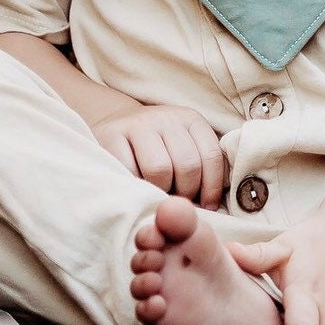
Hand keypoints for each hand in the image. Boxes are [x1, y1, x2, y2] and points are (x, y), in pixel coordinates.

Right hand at [91, 103, 226, 209]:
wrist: (116, 122)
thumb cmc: (158, 146)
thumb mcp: (184, 145)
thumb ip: (202, 165)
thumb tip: (212, 203)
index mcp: (191, 119)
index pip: (211, 156)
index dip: (211, 188)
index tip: (206, 206)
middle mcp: (167, 117)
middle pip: (187, 165)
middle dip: (185, 192)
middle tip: (177, 202)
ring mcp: (139, 124)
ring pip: (160, 169)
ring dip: (160, 191)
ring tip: (158, 195)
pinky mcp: (112, 134)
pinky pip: (130, 171)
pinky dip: (136, 187)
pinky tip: (137, 190)